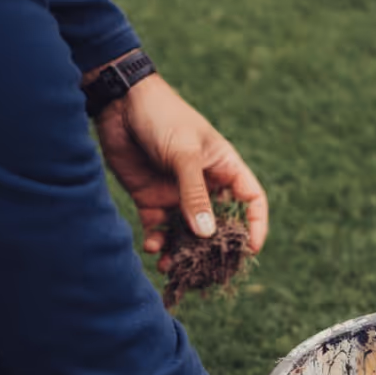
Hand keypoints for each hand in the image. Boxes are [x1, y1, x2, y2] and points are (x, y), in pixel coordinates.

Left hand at [94, 74, 267, 263]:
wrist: (120, 104)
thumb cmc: (163, 117)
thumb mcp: (184, 155)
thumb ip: (194, 195)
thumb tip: (206, 235)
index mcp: (225, 168)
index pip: (251, 201)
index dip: (255, 225)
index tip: (250, 249)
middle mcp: (204, 185)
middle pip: (218, 225)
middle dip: (212, 249)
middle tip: (206, 270)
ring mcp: (178, 194)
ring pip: (187, 234)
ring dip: (181, 252)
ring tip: (171, 267)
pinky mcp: (151, 199)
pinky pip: (159, 230)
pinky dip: (157, 242)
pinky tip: (152, 248)